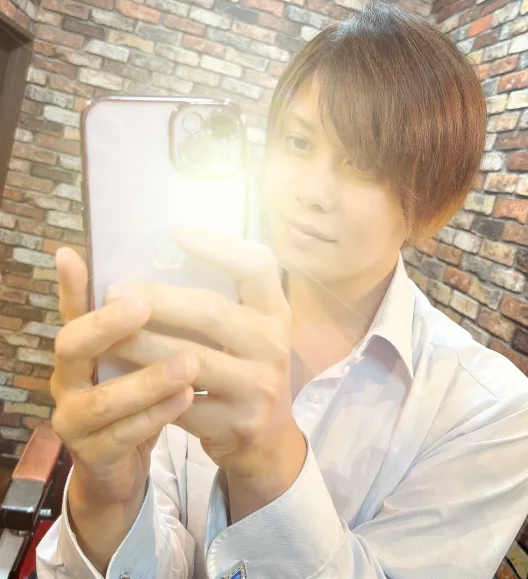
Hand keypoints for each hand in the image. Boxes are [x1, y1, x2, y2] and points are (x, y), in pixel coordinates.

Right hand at [50, 247, 199, 507]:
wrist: (121, 466)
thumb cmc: (136, 397)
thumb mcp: (140, 354)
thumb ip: (152, 320)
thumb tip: (173, 269)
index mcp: (79, 347)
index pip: (71, 308)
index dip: (70, 284)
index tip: (72, 253)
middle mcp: (67, 378)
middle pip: (71, 346)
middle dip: (107, 326)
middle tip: (142, 305)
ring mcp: (74, 419)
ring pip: (104, 399)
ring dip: (148, 380)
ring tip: (189, 363)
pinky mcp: (92, 455)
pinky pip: (123, 435)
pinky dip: (157, 415)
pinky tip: (187, 398)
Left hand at [105, 228, 305, 481]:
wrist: (268, 437)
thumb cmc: (245, 367)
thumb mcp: (249, 329)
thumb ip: (222, 297)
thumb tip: (162, 254)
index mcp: (276, 311)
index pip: (258, 266)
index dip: (220, 246)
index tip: (177, 234)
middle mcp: (274, 344)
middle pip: (211, 312)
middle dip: (157, 301)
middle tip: (115, 291)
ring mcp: (258, 386)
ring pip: (189, 360)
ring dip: (141, 344)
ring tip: (107, 333)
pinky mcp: (236, 423)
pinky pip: (181, 403)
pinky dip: (148, 389)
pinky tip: (121, 377)